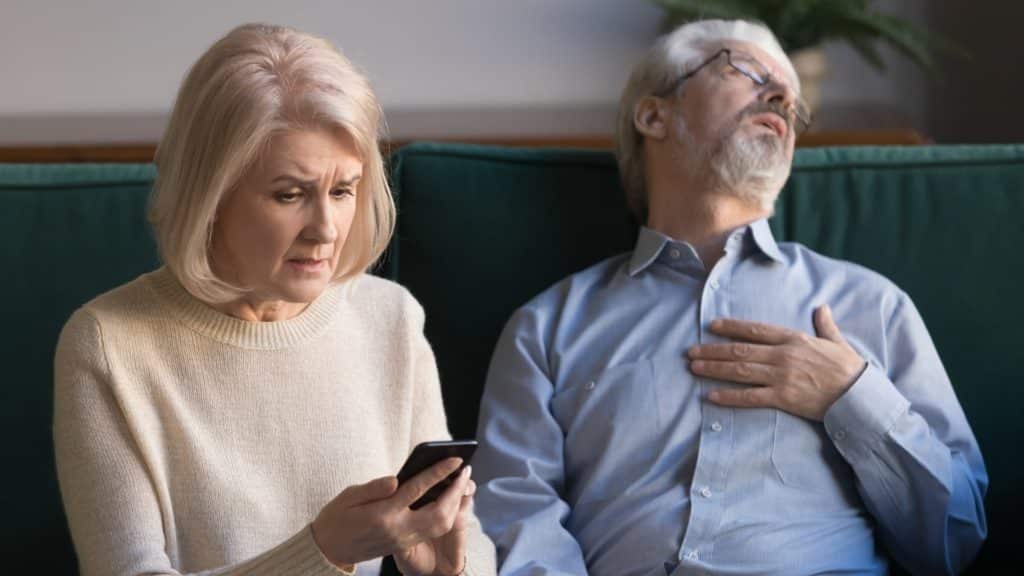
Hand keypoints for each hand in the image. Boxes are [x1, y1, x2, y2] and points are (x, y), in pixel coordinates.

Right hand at [311, 457, 473, 574]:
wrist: (329, 551)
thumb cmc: (336, 519)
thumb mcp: (347, 497)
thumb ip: (373, 488)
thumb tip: (396, 479)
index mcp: (382, 515)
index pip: (417, 490)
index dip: (438, 473)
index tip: (455, 459)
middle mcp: (397, 530)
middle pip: (438, 513)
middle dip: (455, 491)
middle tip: (465, 470)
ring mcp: (402, 540)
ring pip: (439, 525)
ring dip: (454, 504)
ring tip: (461, 483)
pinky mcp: (404, 545)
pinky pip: (432, 531)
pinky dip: (446, 515)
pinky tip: (449, 499)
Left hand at [687, 305, 865, 420]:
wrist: (860, 396)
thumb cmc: (850, 369)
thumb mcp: (837, 342)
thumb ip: (825, 325)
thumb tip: (822, 307)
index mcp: (794, 339)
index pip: (756, 329)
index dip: (731, 327)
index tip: (712, 326)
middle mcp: (783, 355)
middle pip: (740, 350)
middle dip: (712, 350)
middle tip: (690, 351)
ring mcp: (781, 377)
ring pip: (740, 370)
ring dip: (714, 368)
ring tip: (694, 368)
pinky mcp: (783, 398)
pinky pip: (750, 397)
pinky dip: (729, 396)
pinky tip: (712, 396)